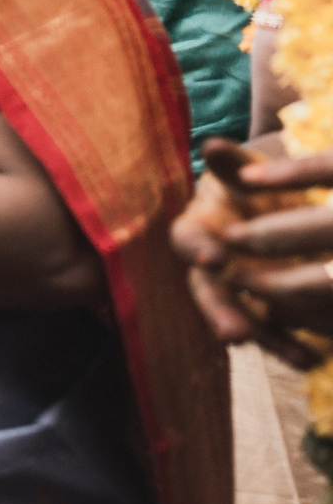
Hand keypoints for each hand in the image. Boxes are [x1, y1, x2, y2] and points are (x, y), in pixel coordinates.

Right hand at [175, 138, 332, 363]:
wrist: (271, 208)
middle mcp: (212, 267)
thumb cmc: (253, 186)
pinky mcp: (266, 310)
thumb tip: (212, 144)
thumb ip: (231, 164)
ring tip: (297, 358)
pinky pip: (277, 332)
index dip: (197, 247)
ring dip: (267, 339)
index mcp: (199, 229)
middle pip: (210, 292)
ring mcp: (238, 292)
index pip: (187, 239)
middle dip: (223, 313)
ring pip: (244, 318)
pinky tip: (315, 359)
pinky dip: (294, 347)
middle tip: (234, 334)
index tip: (211, 257)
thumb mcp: (245, 172)